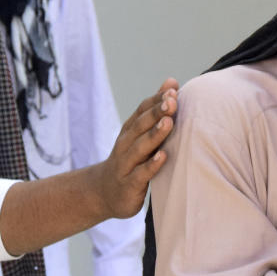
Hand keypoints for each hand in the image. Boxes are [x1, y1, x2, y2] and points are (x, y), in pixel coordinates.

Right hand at [94, 78, 178, 218]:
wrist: (103, 193)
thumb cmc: (131, 159)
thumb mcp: (140, 134)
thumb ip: (156, 109)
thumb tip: (172, 82)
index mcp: (130, 130)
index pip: (142, 110)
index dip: (157, 99)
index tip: (173, 89)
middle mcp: (126, 144)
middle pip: (141, 125)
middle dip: (157, 112)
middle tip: (172, 101)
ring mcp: (126, 164)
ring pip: (140, 147)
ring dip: (155, 134)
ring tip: (168, 122)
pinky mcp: (129, 185)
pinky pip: (140, 174)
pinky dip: (151, 165)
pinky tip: (163, 156)